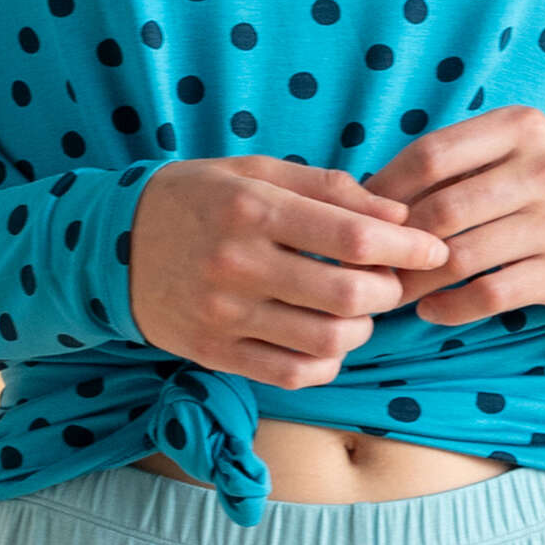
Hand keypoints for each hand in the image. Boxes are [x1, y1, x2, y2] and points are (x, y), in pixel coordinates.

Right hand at [128, 155, 452, 386]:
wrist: (112, 245)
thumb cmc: (198, 198)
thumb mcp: (255, 170)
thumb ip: (328, 188)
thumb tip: (396, 213)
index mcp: (251, 207)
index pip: (351, 235)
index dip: (406, 245)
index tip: (432, 248)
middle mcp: (237, 264)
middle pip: (347, 295)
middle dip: (390, 290)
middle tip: (394, 280)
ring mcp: (224, 315)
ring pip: (327, 341)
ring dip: (362, 327)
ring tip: (358, 307)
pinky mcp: (215, 353)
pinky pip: (293, 374)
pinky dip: (327, 362)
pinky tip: (328, 339)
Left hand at [359, 107, 544, 324]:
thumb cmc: (537, 178)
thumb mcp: (506, 147)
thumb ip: (450, 163)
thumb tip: (368, 196)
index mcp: (518, 127)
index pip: (432, 154)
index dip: (386, 186)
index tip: (359, 213)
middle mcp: (543, 169)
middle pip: (443, 209)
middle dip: (394, 242)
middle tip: (364, 263)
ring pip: (462, 257)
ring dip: (415, 281)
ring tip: (390, 290)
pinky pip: (490, 295)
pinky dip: (450, 307)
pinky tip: (430, 309)